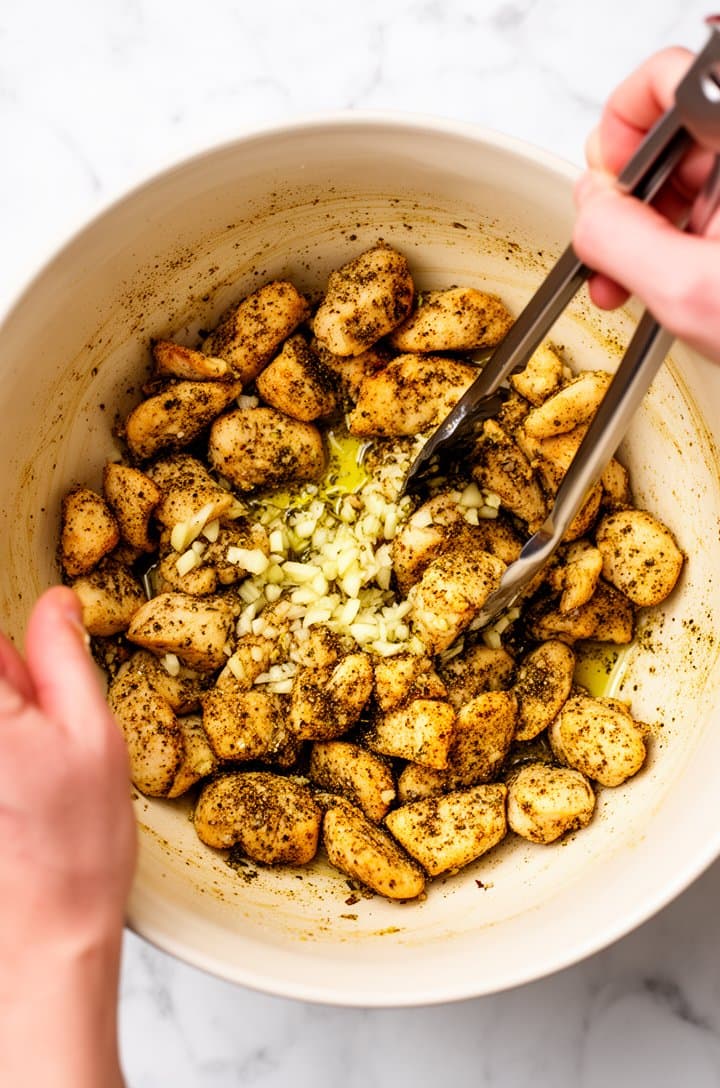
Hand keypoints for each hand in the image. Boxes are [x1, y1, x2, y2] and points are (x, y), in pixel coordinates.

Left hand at [0, 586, 135, 1087]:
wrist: (45, 936)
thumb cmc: (76, 847)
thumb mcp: (94, 734)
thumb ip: (63, 657)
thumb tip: (56, 602)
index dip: (23, 650)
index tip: (43, 681)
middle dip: (12, 686)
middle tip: (42, 731)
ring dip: (12, 722)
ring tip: (29, 772)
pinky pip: (0, 745)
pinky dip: (10, 755)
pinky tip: (16, 793)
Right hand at [573, 47, 719, 362]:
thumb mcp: (689, 293)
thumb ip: (619, 240)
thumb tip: (587, 211)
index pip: (664, 81)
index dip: (617, 131)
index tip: (602, 186)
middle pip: (670, 134)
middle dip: (626, 195)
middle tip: (609, 249)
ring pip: (687, 175)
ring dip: (646, 227)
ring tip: (630, 280)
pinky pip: (710, 207)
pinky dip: (677, 241)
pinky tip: (666, 280)